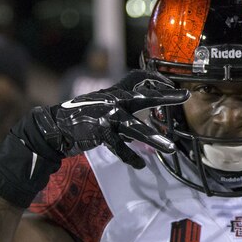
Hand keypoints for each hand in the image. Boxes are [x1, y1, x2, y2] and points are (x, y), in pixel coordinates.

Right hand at [30, 70, 189, 168]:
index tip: (170, 83)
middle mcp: (114, 100)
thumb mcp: (106, 104)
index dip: (156, 78)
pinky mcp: (100, 133)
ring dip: (154, 139)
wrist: (57, 126)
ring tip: (171, 149)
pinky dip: (131, 157)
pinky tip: (141, 165)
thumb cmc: (85, 116)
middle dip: (165, 97)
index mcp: (116, 92)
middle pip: (144, 97)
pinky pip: (120, 147)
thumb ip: (125, 106)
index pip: (139, 77)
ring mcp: (107, 116)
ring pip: (135, 127)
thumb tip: (144, 112)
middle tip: (184, 97)